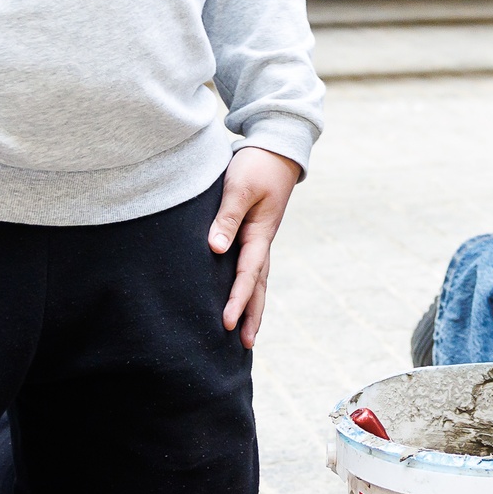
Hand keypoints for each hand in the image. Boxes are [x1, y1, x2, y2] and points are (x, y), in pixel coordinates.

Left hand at [211, 146, 298, 346]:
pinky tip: (241, 297)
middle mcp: (263, 241)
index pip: (247, 274)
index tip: (227, 323)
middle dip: (252, 315)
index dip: (237, 300)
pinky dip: (248, 287)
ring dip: (253, 306)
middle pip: (258, 286)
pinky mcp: (254, 232)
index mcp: (260, 233)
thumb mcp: (239, 187)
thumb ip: (227, 218)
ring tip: (246, 334)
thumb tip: (214, 249)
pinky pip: (252, 267)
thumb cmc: (257, 165)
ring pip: (257, 280)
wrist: (277, 148)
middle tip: (246, 345)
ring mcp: (261, 238)